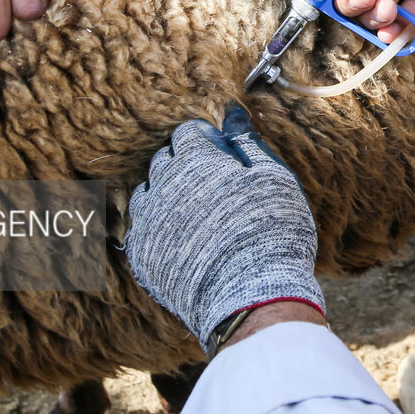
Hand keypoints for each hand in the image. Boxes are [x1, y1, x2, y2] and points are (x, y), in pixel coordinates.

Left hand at [125, 105, 323, 354]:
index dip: (208, 141)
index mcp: (196, 160)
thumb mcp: (273, 178)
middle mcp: (164, 185)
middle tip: (214, 185)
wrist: (251, 298)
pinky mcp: (142, 255)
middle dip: (186, 163)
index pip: (189, 133)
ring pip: (148, 192)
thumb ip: (248, 143)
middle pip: (165, 160)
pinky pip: (141, 229)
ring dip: (167, 194)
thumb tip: (232, 115)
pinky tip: (181, 239)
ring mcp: (149, 221)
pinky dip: (157, 227)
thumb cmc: (270, 233)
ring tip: (196, 213)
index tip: (224, 157)